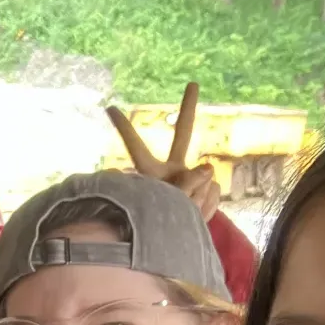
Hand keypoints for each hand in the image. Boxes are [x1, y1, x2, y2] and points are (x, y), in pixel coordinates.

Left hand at [106, 82, 220, 221]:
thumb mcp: (167, 206)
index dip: (124, 128)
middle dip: (189, 109)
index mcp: (151, 172)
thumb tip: (209, 166)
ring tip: (188, 212)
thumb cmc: (161, 226)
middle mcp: (172, 169)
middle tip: (193, 83)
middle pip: (183, 135)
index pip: (136, 147)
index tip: (109, 107)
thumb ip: (186, 185)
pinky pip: (215, 190)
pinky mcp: (210, 185)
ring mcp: (192, 176)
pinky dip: (208, 206)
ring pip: (206, 173)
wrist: (179, 240)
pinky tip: (200, 214)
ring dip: (200, 197)